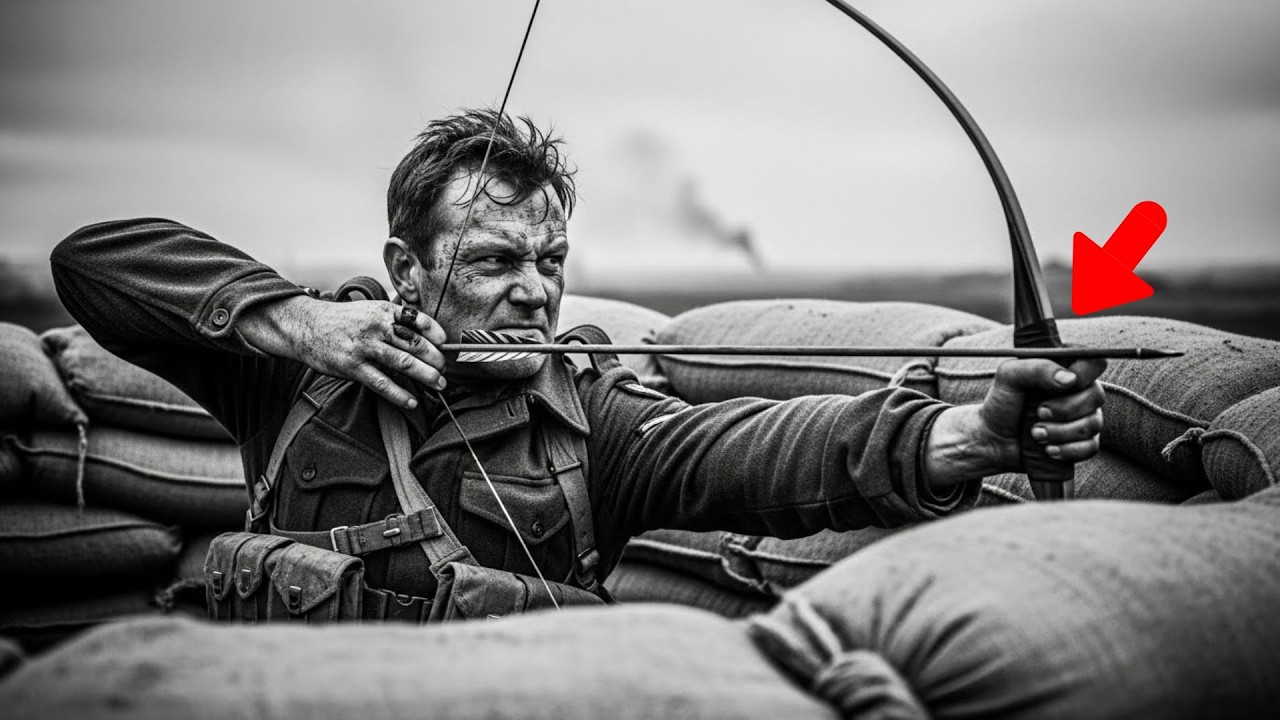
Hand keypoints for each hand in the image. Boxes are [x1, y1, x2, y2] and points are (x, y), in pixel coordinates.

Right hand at [239, 295, 446, 408]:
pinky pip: (382, 383)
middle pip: (415, 344)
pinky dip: (400, 394)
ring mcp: (365, 347)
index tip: (446, 344)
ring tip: (439, 385)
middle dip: (435, 359)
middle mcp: (377, 327)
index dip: (435, 332)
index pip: (417, 320)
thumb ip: (393, 320)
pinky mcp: (353, 367)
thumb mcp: (369, 310)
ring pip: (404, 363)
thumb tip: (423, 334)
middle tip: (445, 370)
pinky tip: (411, 402)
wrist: (307, 326)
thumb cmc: (343, 321)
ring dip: (426, 376)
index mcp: (383, 311)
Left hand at [924, 357, 1105, 489]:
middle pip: (1097, 395)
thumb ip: (1038, 368)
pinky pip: (1091, 448)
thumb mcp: (1010, 376)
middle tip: (1039, 413)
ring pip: (1093, 424)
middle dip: (1065, 409)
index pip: (1094, 362)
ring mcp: (1085, 417)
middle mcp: (1081, 391)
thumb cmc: (1002, 402)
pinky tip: (1048, 450)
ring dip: (1062, 432)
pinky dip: (1068, 450)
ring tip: (1035, 434)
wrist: (993, 438)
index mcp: (1066, 368)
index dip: (1083, 374)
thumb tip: (1070, 379)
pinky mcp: (1082, 442)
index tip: (1061, 386)